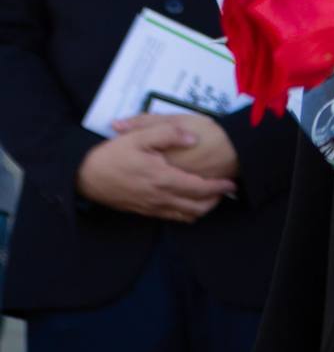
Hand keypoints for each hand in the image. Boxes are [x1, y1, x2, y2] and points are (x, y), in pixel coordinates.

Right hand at [76, 123, 235, 221]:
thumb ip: (169, 134)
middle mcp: (159, 198)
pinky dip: (185, 213)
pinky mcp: (143, 211)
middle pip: (197, 208)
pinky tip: (188, 201)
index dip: (219, 187)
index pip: (200, 188)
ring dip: (202, 208)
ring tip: (211, 196)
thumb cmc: (113, 154)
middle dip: (215, 200)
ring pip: (185, 216)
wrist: (84, 175)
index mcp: (163, 179)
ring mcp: (151, 207)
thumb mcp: (139, 136)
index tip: (232, 183)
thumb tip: (193, 138)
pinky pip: (171, 218)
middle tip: (225, 190)